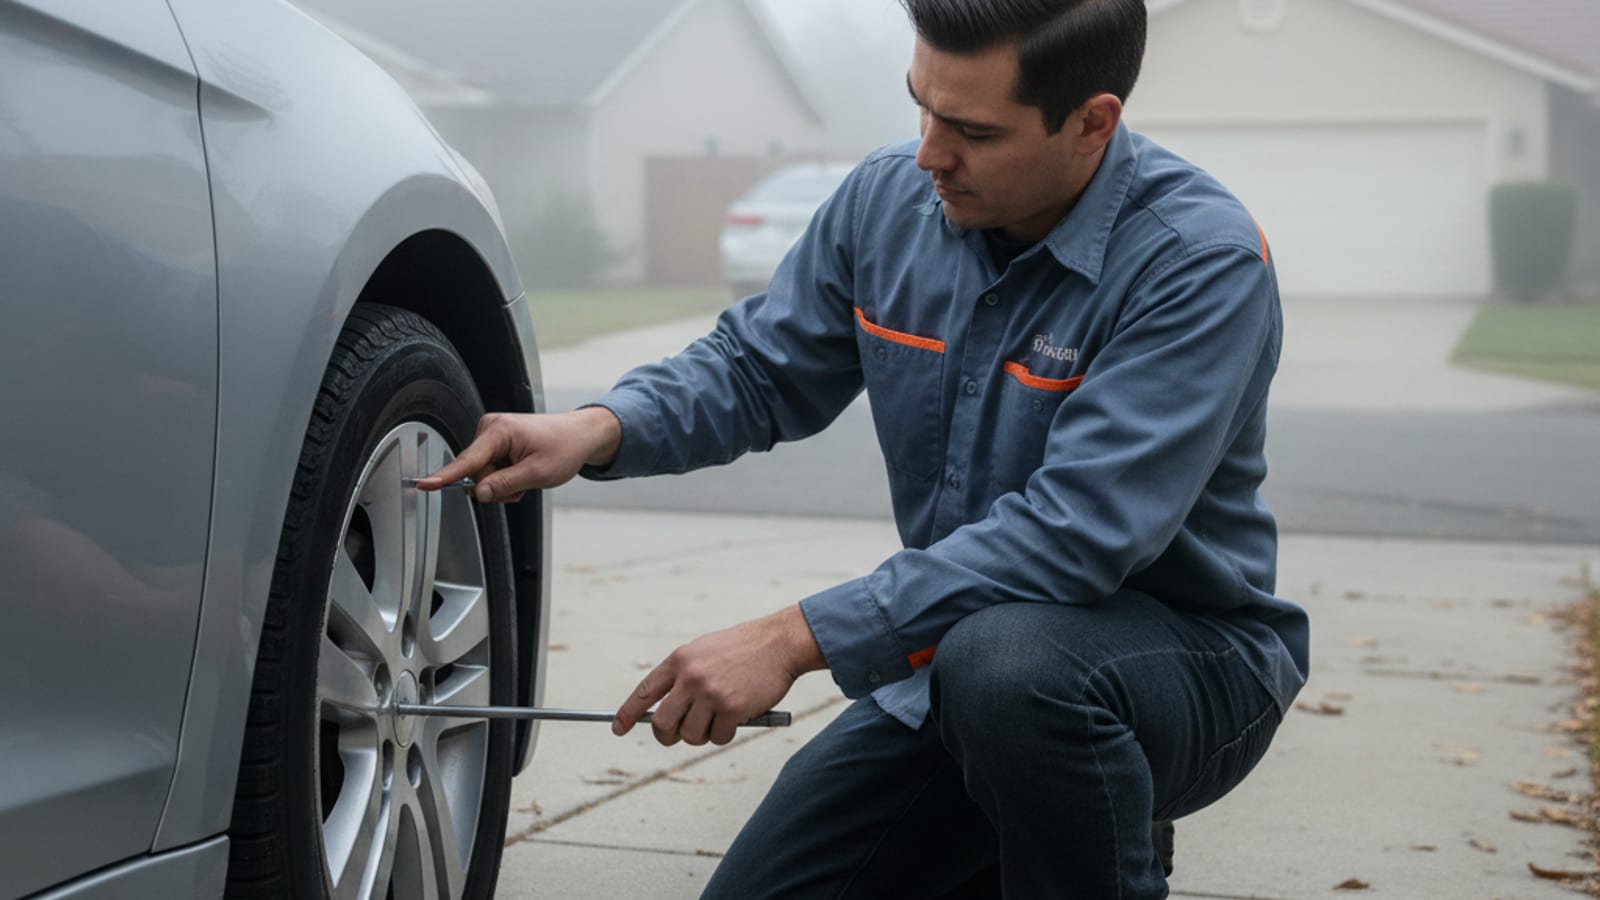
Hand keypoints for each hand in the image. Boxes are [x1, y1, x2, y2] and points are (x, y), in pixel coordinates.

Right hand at [415, 407, 621, 501]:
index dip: (446, 476)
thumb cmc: (564, 447)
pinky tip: (521, 471)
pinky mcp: (496, 442)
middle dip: (497, 486)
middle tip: (523, 485)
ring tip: (526, 476)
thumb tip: (478, 494)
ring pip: (483, 475)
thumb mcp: (536, 473)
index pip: (467, 461)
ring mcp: (492, 435)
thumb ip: (504, 485)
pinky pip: (490, 470)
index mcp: (499, 432)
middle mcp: (490, 429)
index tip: (425, 484)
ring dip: (503, 484)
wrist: (580, 435)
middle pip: (476, 473)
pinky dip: (506, 477)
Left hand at [614, 606, 825, 746]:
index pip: (644, 692)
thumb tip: (664, 711)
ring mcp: (710, 694)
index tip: (617, 728)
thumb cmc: (742, 649)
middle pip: (661, 724)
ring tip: (718, 718)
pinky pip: (718, 737)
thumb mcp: (703, 652)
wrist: (778, 643)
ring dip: (703, 735)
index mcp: (679, 660)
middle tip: (680, 735)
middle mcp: (690, 677)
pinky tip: (737, 717)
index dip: (627, 713)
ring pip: (690, 735)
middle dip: (668, 736)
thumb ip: (683, 677)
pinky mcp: (732, 708)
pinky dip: (726, 734)